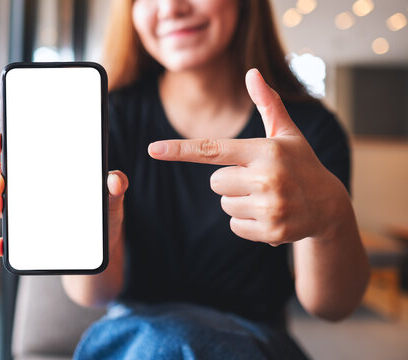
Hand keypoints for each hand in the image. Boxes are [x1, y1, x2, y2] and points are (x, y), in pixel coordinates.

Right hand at [0, 132, 128, 255]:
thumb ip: (116, 187)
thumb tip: (114, 179)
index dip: (3, 141)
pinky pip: (6, 241)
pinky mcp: (24, 240)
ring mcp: (22, 214)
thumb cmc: (102, 214)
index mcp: (44, 171)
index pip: (18, 150)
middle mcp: (27, 189)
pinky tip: (1, 245)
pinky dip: (1, 244)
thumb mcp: (112, 199)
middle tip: (1, 184)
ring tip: (0, 209)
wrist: (101, 249)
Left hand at [147, 69, 345, 246]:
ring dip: (239, 202)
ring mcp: (270, 207)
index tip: (153, 149)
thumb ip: (267, 104)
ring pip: (224, 205)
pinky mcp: (271, 232)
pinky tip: (269, 215)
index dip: (180, 150)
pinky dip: (247, 223)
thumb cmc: (301, 164)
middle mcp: (266, 178)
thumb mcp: (287, 134)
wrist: (329, 206)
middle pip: (215, 183)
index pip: (213, 150)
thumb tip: (251, 72)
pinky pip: (234, 226)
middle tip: (258, 180)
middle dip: (230, 182)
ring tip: (267, 197)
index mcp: (265, 150)